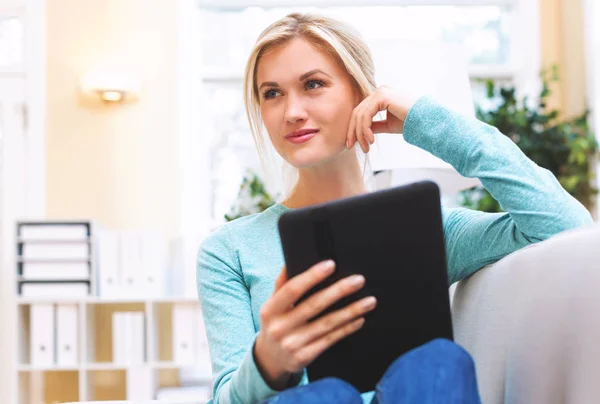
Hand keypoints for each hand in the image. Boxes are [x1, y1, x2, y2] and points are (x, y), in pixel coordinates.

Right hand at [254, 260, 376, 389]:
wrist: (269, 359)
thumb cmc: (276, 323)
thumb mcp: (272, 305)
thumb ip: (282, 284)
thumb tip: (291, 259)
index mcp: (270, 309)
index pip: (293, 289)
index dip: (312, 276)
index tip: (331, 264)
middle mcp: (280, 327)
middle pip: (314, 305)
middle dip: (339, 291)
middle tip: (359, 280)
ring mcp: (293, 344)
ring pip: (327, 324)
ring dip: (351, 311)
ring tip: (369, 301)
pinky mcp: (304, 357)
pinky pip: (330, 340)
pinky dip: (346, 329)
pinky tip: (359, 320)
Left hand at [346, 86, 418, 152]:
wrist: (426, 120)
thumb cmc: (410, 122)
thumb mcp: (387, 125)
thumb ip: (374, 125)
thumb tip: (361, 132)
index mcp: (380, 96)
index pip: (360, 112)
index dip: (353, 128)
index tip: (352, 143)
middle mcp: (379, 92)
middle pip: (357, 112)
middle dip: (353, 131)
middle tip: (351, 147)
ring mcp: (380, 92)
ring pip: (360, 115)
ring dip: (360, 133)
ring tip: (366, 147)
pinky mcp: (382, 96)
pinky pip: (366, 114)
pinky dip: (365, 129)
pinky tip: (371, 140)